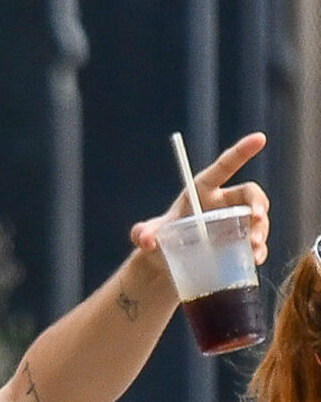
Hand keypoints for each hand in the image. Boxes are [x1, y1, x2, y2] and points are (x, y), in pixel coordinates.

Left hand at [130, 132, 270, 263]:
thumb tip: (145, 240)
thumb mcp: (148, 235)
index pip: (224, 167)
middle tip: (256, 218)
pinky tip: (255, 259)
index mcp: (203, 190)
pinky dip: (258, 250)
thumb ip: (142, 233)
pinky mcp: (239, 243)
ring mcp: (235, 223)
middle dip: (258, 203)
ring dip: (260, 230)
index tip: (260, 137)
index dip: (241, 152)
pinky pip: (255, 243)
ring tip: (253, 245)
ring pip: (257, 219)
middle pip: (250, 194)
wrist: (166, 264)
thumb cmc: (159, 240)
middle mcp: (223, 203)